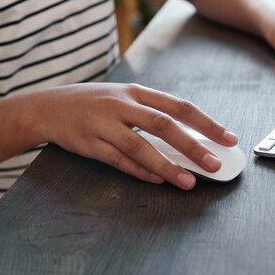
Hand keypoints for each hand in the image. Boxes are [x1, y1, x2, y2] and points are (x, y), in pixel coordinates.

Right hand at [33, 83, 237, 189]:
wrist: (46, 107)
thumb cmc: (91, 104)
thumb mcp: (121, 99)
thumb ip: (149, 115)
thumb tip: (185, 140)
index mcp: (135, 92)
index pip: (178, 106)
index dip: (206, 122)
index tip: (228, 138)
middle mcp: (121, 104)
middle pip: (164, 124)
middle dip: (193, 145)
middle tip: (215, 164)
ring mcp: (104, 123)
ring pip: (141, 145)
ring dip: (167, 165)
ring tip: (188, 182)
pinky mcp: (89, 143)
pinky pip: (118, 159)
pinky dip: (139, 171)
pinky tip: (157, 179)